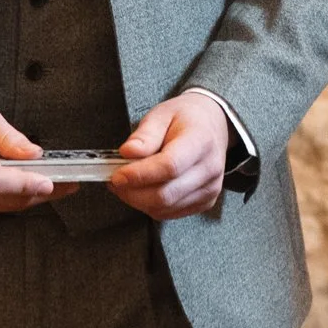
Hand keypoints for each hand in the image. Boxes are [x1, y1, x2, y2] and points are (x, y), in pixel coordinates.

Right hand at [0, 100, 67, 218]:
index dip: (24, 183)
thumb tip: (34, 155)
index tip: (49, 180)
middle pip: (6, 198)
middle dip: (41, 192)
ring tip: (58, 185)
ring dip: (32, 198)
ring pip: (4, 206)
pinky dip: (15, 199)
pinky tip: (30, 187)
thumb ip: (8, 136)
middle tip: (69, 183)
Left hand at [112, 93, 230, 220]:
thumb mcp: (162, 114)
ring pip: (165, 208)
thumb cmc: (185, 119)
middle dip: (133, 192)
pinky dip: (149, 205)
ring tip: (126, 184)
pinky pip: (169, 213)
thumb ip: (144, 135)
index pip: (170, 166)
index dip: (140, 175)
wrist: (211, 125)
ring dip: (138, 200)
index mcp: (201, 141)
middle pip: (165, 194)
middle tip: (115, 180)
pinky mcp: (204, 202)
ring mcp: (209, 189)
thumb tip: (127, 153)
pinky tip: (142, 190)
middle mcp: (209, 169)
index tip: (117, 175)